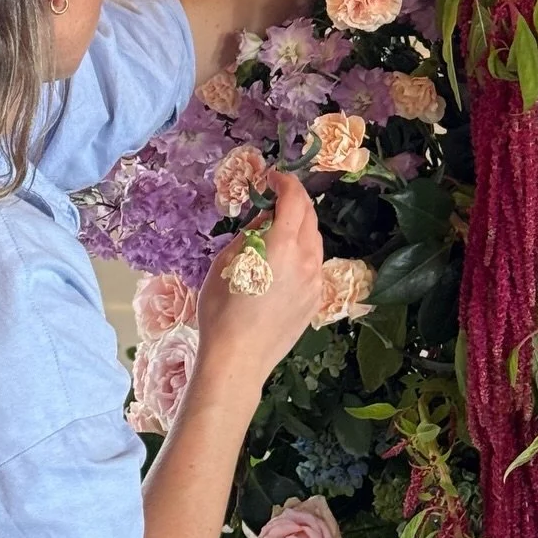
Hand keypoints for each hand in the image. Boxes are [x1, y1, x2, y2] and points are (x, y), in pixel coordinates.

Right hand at [194, 172, 323, 410]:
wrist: (238, 360)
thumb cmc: (221, 313)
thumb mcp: (225, 264)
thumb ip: (249, 236)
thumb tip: (263, 222)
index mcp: (281, 245)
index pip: (294, 199)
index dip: (285, 182)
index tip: (272, 177)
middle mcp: (306, 259)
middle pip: (310, 216)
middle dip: (295, 201)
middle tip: (276, 198)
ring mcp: (315, 281)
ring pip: (315, 240)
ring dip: (300, 227)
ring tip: (278, 230)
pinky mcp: (316, 300)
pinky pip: (314, 265)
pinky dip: (303, 252)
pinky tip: (284, 262)